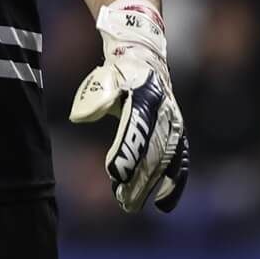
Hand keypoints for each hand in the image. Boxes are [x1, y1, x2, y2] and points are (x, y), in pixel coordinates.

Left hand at [69, 0, 189, 213]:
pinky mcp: (176, 131)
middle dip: (136, 178)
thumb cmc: (120, 68)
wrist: (146, 54)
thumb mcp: (105, 75)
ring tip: (131, 204)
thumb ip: (96, 95)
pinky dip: (174, 181)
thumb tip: (80, 116)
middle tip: (121, 202)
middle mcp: (165, 113)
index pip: (136, 130)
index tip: (114, 175)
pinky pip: (178, 160)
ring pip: (163, 160)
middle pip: (151, 151)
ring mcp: (173, 123)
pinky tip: (164, 203)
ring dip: (148, 184)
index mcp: (146, 98)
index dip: (127, 153)